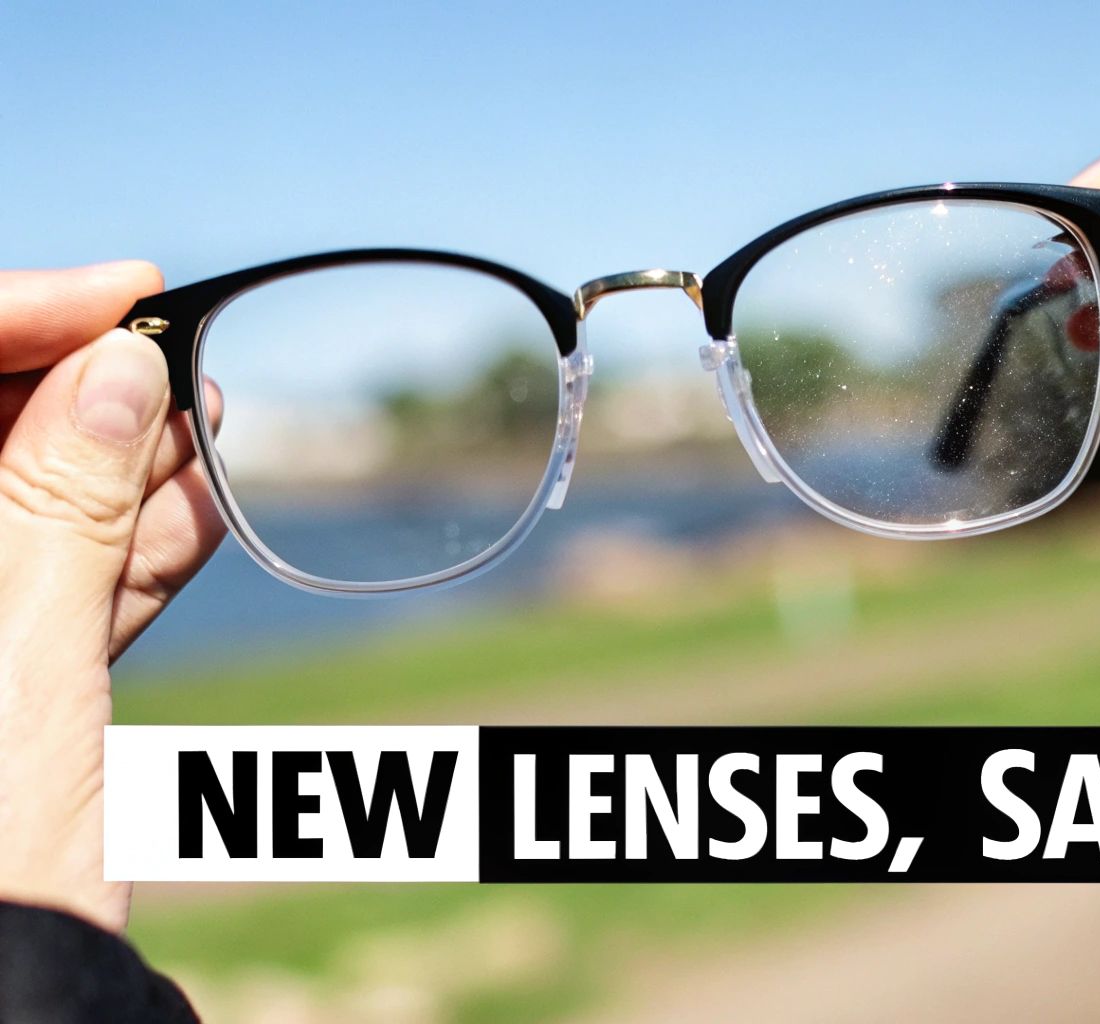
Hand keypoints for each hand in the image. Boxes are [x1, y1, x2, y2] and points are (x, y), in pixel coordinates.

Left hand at [0, 263, 225, 929]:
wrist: (4, 998)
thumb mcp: (16, 658)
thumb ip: (58, 504)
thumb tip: (117, 368)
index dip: (10, 314)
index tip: (128, 295)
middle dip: (75, 388)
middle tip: (183, 362)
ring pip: (24, 508)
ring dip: (122, 464)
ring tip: (211, 428)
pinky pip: (62, 583)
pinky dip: (136, 545)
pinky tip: (205, 508)